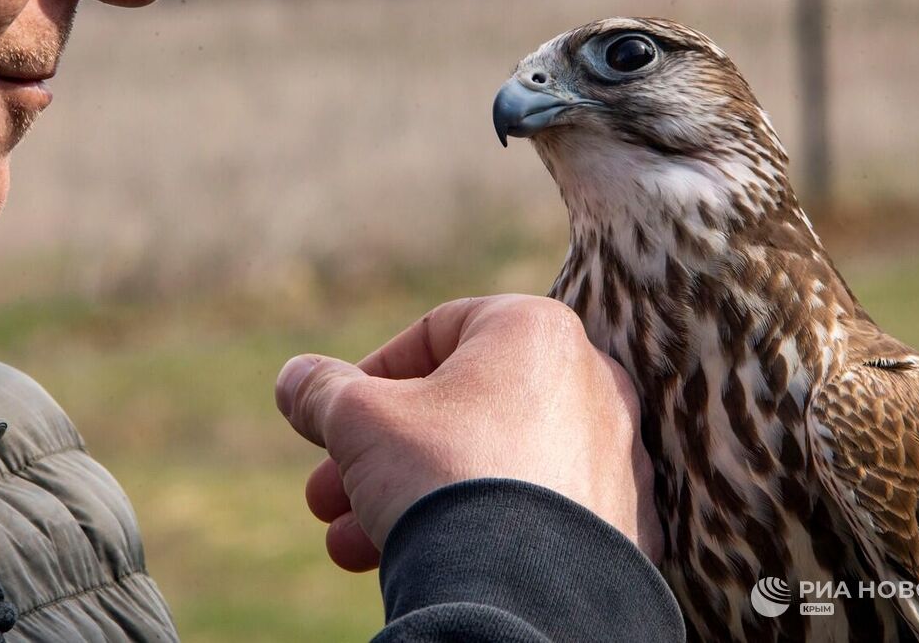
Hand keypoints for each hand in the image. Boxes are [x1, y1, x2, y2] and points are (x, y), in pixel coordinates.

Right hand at [275, 294, 661, 571]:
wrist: (524, 589)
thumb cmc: (443, 475)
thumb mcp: (359, 420)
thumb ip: (324, 391)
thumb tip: (296, 380)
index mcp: (535, 329)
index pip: (435, 333)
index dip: (368, 377)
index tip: (331, 420)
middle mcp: (590, 381)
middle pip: (457, 411)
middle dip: (377, 457)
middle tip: (324, 498)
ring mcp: (614, 456)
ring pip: (490, 467)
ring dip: (410, 500)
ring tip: (348, 546)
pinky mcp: (622, 523)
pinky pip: (532, 514)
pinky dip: (477, 530)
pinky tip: (418, 563)